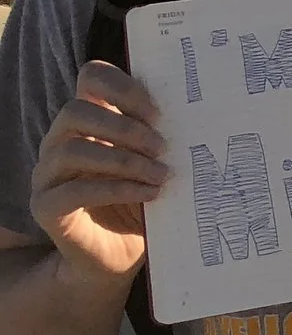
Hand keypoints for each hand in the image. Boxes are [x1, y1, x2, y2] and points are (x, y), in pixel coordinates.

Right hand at [33, 62, 166, 288]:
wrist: (119, 255)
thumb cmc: (143, 199)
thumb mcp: (156, 162)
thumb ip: (163, 135)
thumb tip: (203, 111)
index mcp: (89, 120)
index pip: (90, 78)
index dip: (122, 87)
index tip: (159, 112)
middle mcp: (60, 141)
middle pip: (75, 110)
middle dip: (123, 125)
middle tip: (162, 145)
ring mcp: (47, 174)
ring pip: (72, 149)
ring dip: (123, 159)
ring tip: (161, 174)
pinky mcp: (46, 207)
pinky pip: (73, 191)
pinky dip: (116, 189)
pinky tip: (148, 194)